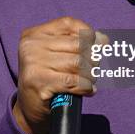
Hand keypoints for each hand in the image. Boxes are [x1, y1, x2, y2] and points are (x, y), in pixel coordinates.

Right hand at [12, 16, 107, 133]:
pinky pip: (73, 80)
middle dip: (93, 57)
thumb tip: (104, 39)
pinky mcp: (39, 83)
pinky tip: (87, 90)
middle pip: (77, 44)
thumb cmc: (48, 78)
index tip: (100, 46)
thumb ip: (78, 43)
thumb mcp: (58, 55)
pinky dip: (86, 86)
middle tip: (96, 69)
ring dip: (91, 74)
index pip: (69, 24)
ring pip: (78, 62)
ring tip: (91, 80)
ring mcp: (33, 63)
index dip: (89, 34)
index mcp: (34, 34)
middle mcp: (31, 46)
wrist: (30, 109)